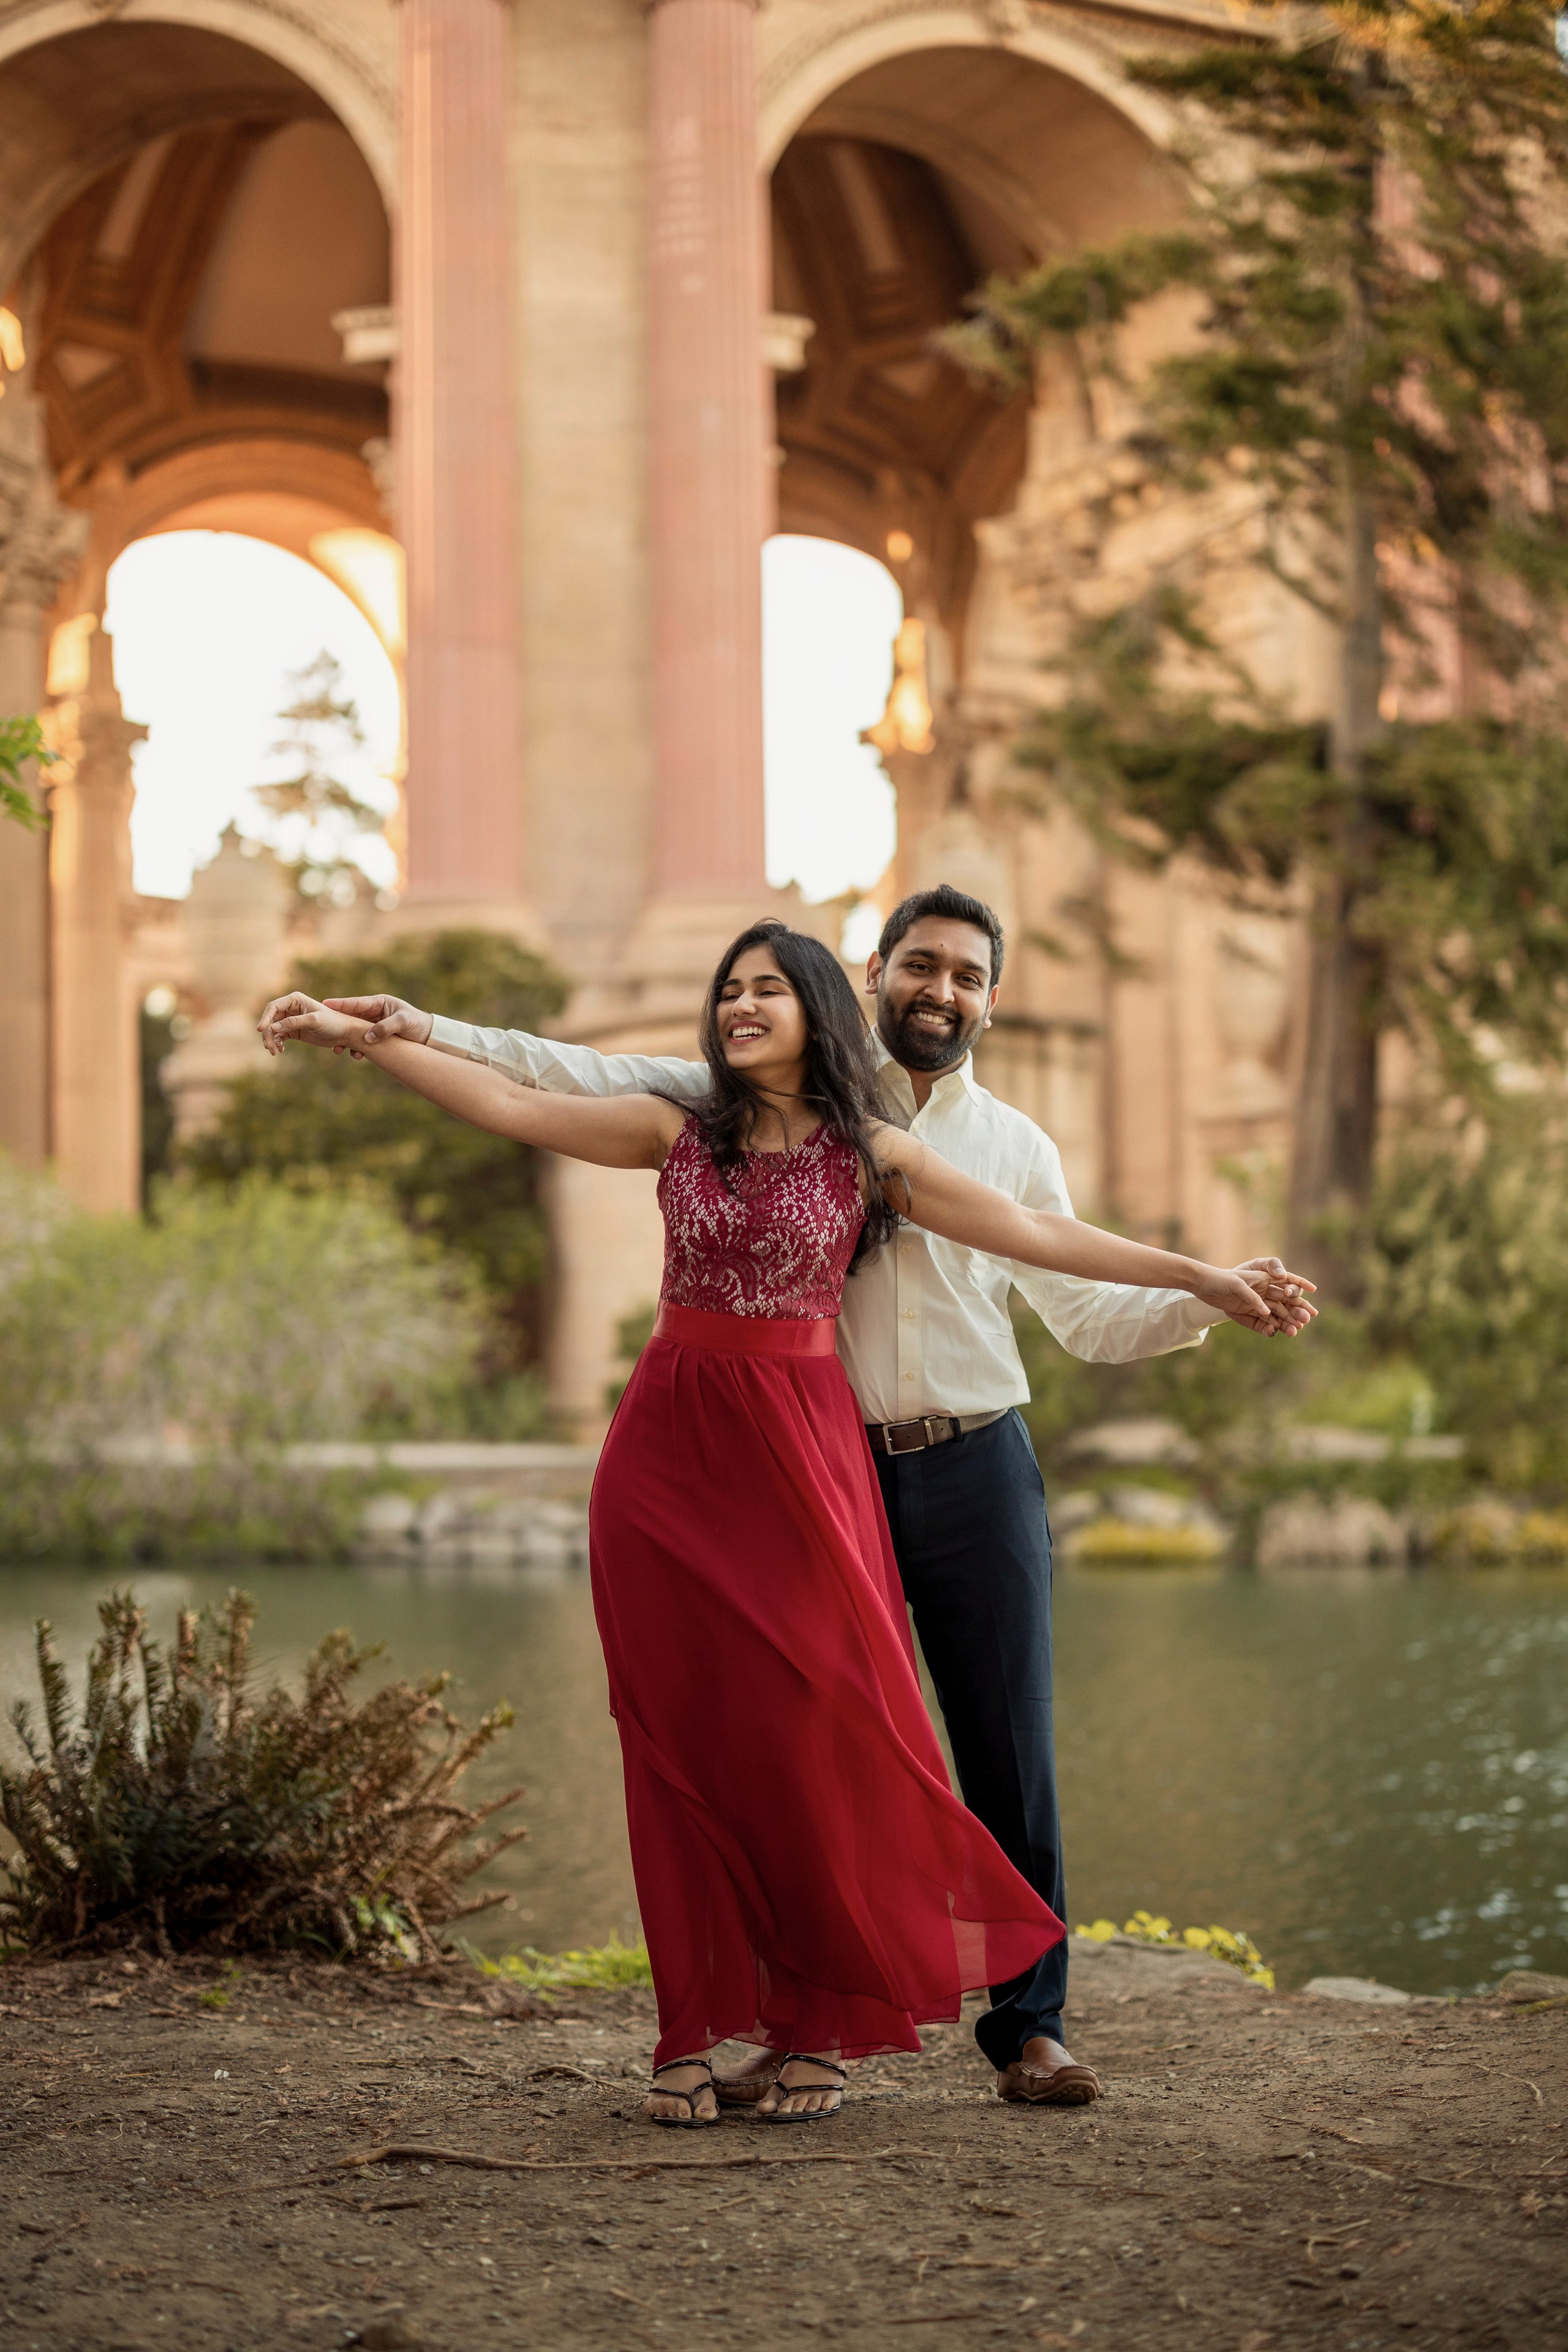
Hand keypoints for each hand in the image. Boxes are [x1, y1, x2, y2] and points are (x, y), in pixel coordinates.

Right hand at [256, 993, 366, 1055]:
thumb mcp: (313, 1021)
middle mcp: (291, 1008)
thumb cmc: (332, 1023)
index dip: (265, 1017)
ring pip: (273, 1029)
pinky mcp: (293, 1031)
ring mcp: (291, 1020)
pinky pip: (279, 1036)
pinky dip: (277, 1043)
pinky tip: (280, 1050)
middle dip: (267, 1032)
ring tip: (273, 1051)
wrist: (344, 1033)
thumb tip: (272, 1027)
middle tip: (268, 1046)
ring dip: (270, 1039)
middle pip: (270, 1019)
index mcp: (295, 1000)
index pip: (274, 1007)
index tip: (261, 1029)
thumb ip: (293, 1023)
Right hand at [322, 993, 432, 1052]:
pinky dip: (357, 1048)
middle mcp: (372, 1014)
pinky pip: (361, 1043)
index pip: (355, 1003)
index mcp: (378, 1003)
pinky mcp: (375, 1038)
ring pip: (353, 1032)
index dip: (340, 1004)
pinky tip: (356, 1055)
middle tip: (324, 1032)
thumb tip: (367, 1038)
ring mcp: (372, 1026)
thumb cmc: (417, 1023)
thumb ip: (386, 1028)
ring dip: (346, 1040)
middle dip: (338, 1026)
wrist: (428, 1036)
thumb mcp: (403, 1022)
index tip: (325, 1004)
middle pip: (349, 1018)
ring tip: (338, 1050)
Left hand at [1189, 1261, 1309, 1335]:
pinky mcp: (1250, 1316)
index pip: (1288, 1281)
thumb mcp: (1236, 1283)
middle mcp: (1266, 1293)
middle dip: (1298, 1310)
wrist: (1204, 1287)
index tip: (1313, 1289)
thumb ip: (1252, 1295)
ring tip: (1294, 1332)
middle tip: (1307, 1318)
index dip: (1301, 1284)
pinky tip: (1273, 1333)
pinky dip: (1268, 1329)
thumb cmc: (1221, 1280)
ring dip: (1287, 1323)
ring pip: (1277, 1315)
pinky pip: (1263, 1324)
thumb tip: (1265, 1311)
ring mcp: (1259, 1305)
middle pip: (1287, 1302)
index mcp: (1266, 1280)